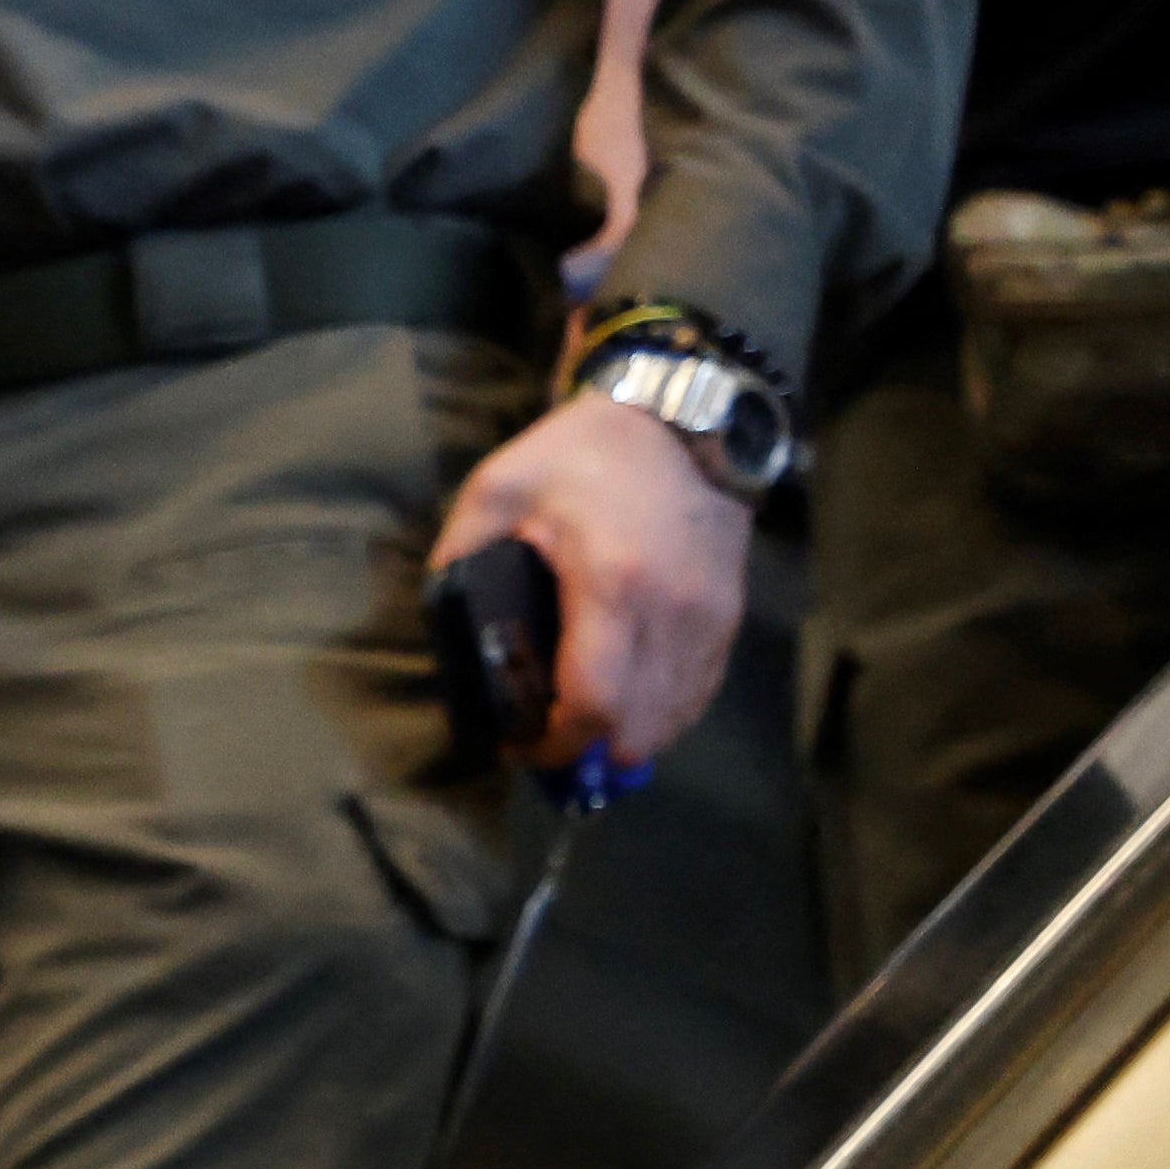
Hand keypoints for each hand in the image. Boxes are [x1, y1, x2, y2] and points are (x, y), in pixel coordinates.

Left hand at [430, 389, 751, 783]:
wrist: (680, 416)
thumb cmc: (583, 452)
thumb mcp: (497, 488)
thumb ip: (457, 557)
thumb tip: (440, 621)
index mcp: (611, 585)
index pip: (591, 703)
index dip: (553, 745)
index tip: (517, 748)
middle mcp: (672, 611)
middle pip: (636, 726)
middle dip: (586, 752)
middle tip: (544, 744)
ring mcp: (709, 616)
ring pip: (674, 716)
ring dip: (626, 737)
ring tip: (581, 729)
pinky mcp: (729, 613)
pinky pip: (700, 689)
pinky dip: (663, 712)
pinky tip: (627, 708)